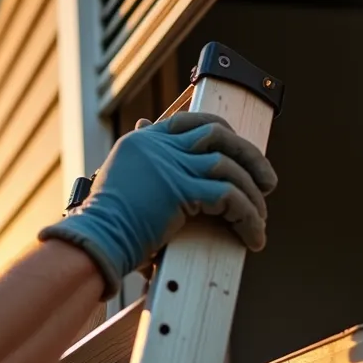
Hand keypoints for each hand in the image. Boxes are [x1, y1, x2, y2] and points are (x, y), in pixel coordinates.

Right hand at [38, 111, 276, 299]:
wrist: (94, 241)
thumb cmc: (105, 222)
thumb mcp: (121, 180)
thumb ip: (141, 158)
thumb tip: (144, 125)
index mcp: (142, 142)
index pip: (189, 121)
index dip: (221, 133)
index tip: (239, 151)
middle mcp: (157, 146)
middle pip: (217, 134)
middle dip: (250, 156)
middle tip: (267, 182)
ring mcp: (168, 166)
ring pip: (228, 167)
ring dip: (252, 195)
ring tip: (260, 219)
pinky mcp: (179, 191)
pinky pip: (229, 198)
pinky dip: (248, 218)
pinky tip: (253, 237)